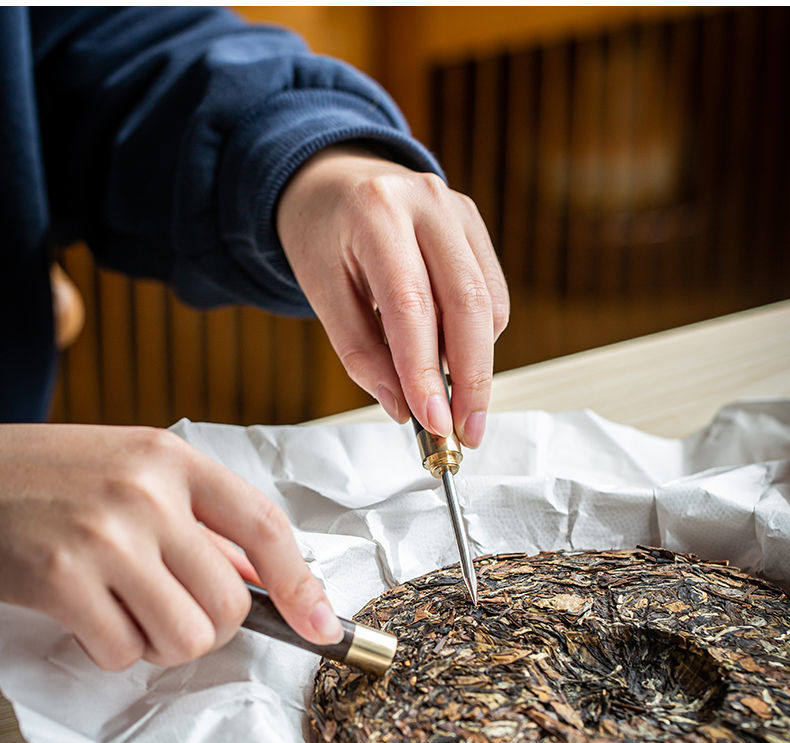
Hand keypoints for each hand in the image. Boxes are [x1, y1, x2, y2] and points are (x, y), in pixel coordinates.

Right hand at [0, 425, 341, 669]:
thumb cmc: (55, 476)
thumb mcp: (136, 474)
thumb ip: (201, 525)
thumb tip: (260, 582)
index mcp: (174, 459)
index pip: (263, 526)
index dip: (301, 585)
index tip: (321, 626)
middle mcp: (147, 493)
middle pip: (229, 602)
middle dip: (210, 625)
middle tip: (172, 608)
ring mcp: (106, 536)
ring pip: (186, 636)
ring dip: (162, 641)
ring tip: (128, 608)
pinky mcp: (63, 579)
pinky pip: (123, 651)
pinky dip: (112, 648)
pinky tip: (86, 612)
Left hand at [277, 146, 508, 447]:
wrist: (333, 180)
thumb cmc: (322, 238)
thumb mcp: (321, 293)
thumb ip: (361, 354)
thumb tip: (403, 409)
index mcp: (376, 213)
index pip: (411, 305)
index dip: (426, 370)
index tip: (434, 423)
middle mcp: (427, 203)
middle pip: (467, 304)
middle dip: (471, 379)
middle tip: (465, 433)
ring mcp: (457, 210)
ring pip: (487, 303)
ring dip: (476, 364)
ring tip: (451, 401)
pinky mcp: (474, 225)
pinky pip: (491, 294)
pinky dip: (478, 338)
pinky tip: (451, 356)